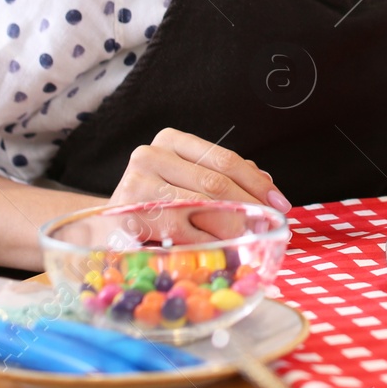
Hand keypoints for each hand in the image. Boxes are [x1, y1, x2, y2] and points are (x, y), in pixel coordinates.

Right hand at [110, 128, 290, 239]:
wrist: (107, 223)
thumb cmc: (157, 199)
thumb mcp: (188, 178)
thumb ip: (223, 176)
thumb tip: (266, 183)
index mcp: (170, 140)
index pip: (224, 159)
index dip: (256, 182)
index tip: (280, 202)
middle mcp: (150, 156)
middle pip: (214, 183)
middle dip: (249, 205)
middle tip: (269, 223)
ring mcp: (136, 185)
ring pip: (199, 207)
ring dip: (232, 225)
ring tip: (252, 235)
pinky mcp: (130, 215)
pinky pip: (181, 231)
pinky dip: (208, 241)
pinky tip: (223, 246)